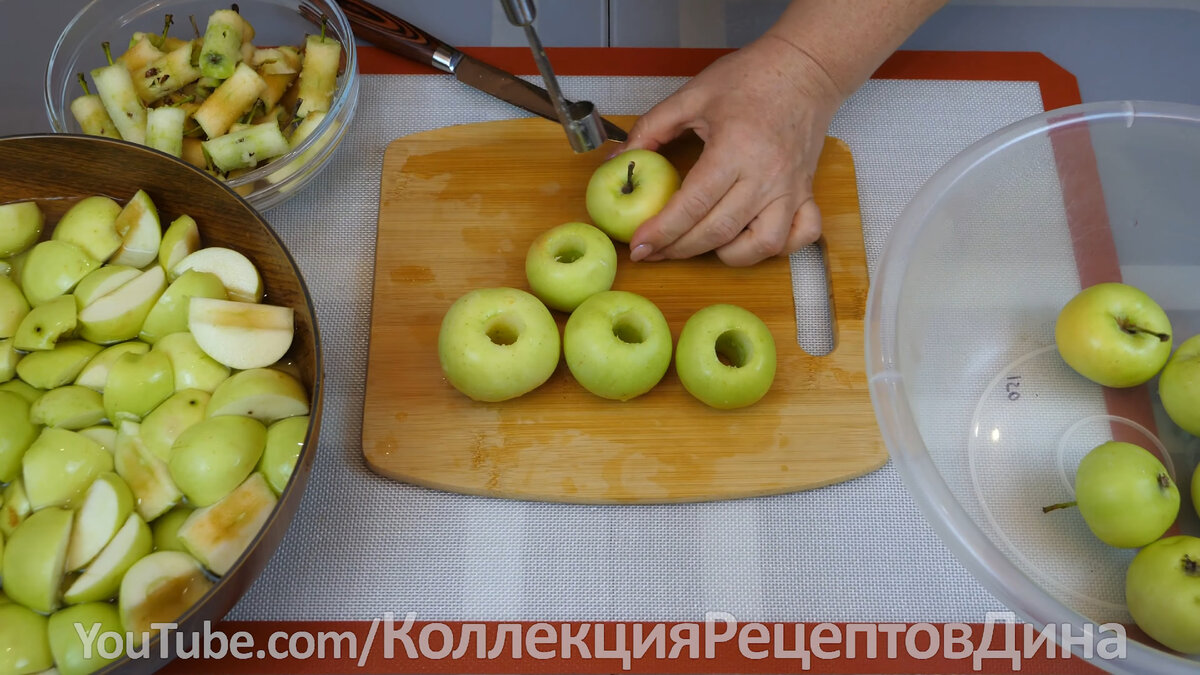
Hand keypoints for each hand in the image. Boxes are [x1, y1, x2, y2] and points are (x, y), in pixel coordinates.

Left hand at [621, 34, 843, 266]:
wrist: (804, 68)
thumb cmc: (750, 78)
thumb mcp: (691, 96)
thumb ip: (651, 128)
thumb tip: (617, 160)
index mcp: (735, 148)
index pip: (693, 204)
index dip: (662, 230)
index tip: (638, 245)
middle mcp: (766, 175)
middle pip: (718, 231)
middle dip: (678, 249)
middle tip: (652, 251)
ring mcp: (791, 188)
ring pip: (762, 245)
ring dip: (726, 255)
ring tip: (700, 244)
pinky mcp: (807, 192)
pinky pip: (800, 235)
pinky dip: (777, 248)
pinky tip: (751, 240)